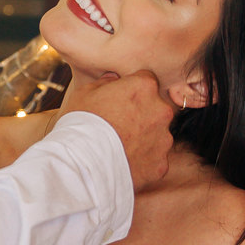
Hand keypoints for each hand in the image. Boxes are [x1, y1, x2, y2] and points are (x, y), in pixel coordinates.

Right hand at [60, 69, 173, 191]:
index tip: (121, 99)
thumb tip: (114, 79)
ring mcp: (163, 139)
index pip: (146, 79)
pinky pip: (155, 159)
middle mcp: (160, 111)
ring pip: (157, 135)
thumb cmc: (80, 125)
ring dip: (144, 138)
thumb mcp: (84, 93)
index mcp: (143, 88)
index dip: (132, 89)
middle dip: (142, 114)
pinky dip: (143, 161)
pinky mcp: (161, 165)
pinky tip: (124, 163)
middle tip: (119, 125)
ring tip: (120, 147)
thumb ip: (104, 83)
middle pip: (156, 108)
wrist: (83, 165)